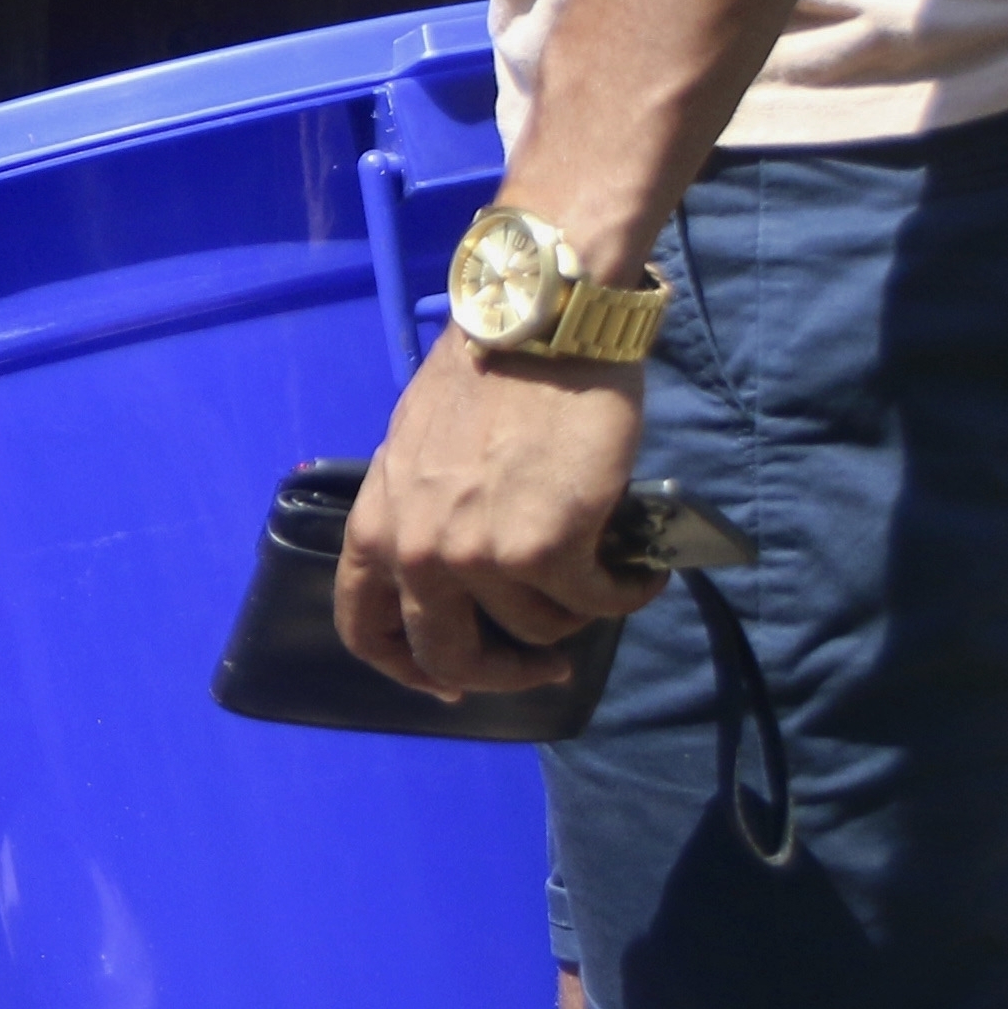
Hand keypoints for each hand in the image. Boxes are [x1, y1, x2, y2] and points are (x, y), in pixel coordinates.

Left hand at [335, 335, 655, 702]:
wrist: (540, 326)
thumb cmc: (488, 377)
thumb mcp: (418, 449)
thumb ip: (422, 514)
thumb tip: (451, 571)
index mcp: (379, 525)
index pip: (366, 629)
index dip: (409, 671)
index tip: (452, 682)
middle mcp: (418, 552)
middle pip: (451, 658)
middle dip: (504, 675)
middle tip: (544, 666)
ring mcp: (481, 556)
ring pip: (538, 630)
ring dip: (578, 615)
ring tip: (605, 580)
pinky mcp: (548, 550)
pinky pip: (596, 603)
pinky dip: (627, 594)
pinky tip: (642, 573)